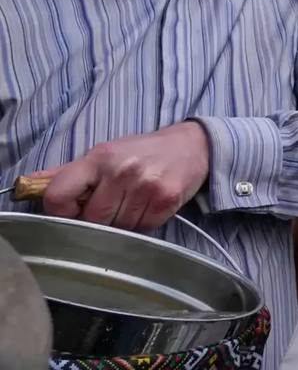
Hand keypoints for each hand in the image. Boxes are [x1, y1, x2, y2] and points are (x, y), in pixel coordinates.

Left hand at [26, 121, 210, 231]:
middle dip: (100, 220)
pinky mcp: (166, 199)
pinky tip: (149, 206)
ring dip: (124, 223)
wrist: (192, 145)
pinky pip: (143, 228)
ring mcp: (145, 185)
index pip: (58, 196)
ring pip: (118, 228)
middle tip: (113, 205)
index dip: (62, 211)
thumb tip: (28, 185)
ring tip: (134, 203)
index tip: (75, 210)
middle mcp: (121, 170)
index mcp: (99, 157)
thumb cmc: (141, 152)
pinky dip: (144, 223)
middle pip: (91, 219)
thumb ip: (67, 173)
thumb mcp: (103, 154)